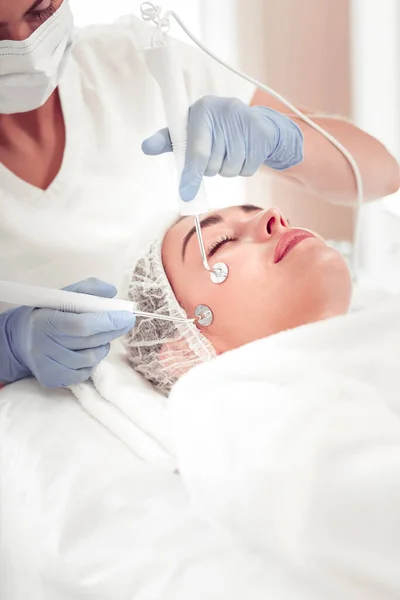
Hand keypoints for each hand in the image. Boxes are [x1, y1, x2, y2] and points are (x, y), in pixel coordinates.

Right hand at [3, 278, 135, 387]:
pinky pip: (83, 373)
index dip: (108, 321)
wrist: (20, 340)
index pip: (83, 324)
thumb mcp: (62, 296)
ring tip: (98, 338)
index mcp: (47, 321)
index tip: (127, 316)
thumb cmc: (47, 314)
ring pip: (90, 359)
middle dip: (112, 331)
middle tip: (123, 322)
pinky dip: (91, 362)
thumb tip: (111, 291)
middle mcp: (45, 345)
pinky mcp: (51, 379)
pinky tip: (86, 352)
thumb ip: (87, 289)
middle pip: (90, 342)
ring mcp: (48, 365)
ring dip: (102, 347)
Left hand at [142, 95, 303, 200]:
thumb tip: (145, 147)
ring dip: (228, 169)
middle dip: (211, 168)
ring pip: (229, 170)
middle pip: (212, 166)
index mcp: (202, 109)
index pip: (196, 151)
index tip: (186, 193)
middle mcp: (224, 111)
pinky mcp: (262, 135)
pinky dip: (243, 169)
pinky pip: (246, 170)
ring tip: (231, 151)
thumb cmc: (215, 129)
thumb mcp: (190, 129)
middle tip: (216, 154)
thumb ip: (169, 140)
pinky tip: (245, 153)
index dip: (191, 174)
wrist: (256, 123)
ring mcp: (245, 123)